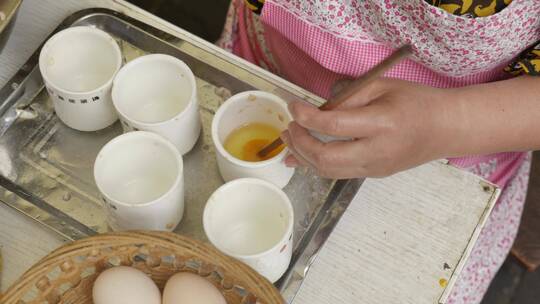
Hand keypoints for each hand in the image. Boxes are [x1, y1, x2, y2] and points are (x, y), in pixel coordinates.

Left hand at [281, 78, 456, 177]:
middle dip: (299, 143)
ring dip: (303, 156)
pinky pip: (338, 173)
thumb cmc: (416, 102)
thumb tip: (316, 111)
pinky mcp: (373, 175)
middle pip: (325, 158)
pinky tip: (302, 155)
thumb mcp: (382, 87)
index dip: (306, 118)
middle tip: (288, 128)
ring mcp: (375, 168)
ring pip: (328, 171)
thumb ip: (348, 97)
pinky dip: (316, 164)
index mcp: (381, 124)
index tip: (293, 107)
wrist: (446, 129)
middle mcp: (377, 152)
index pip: (333, 127)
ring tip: (288, 140)